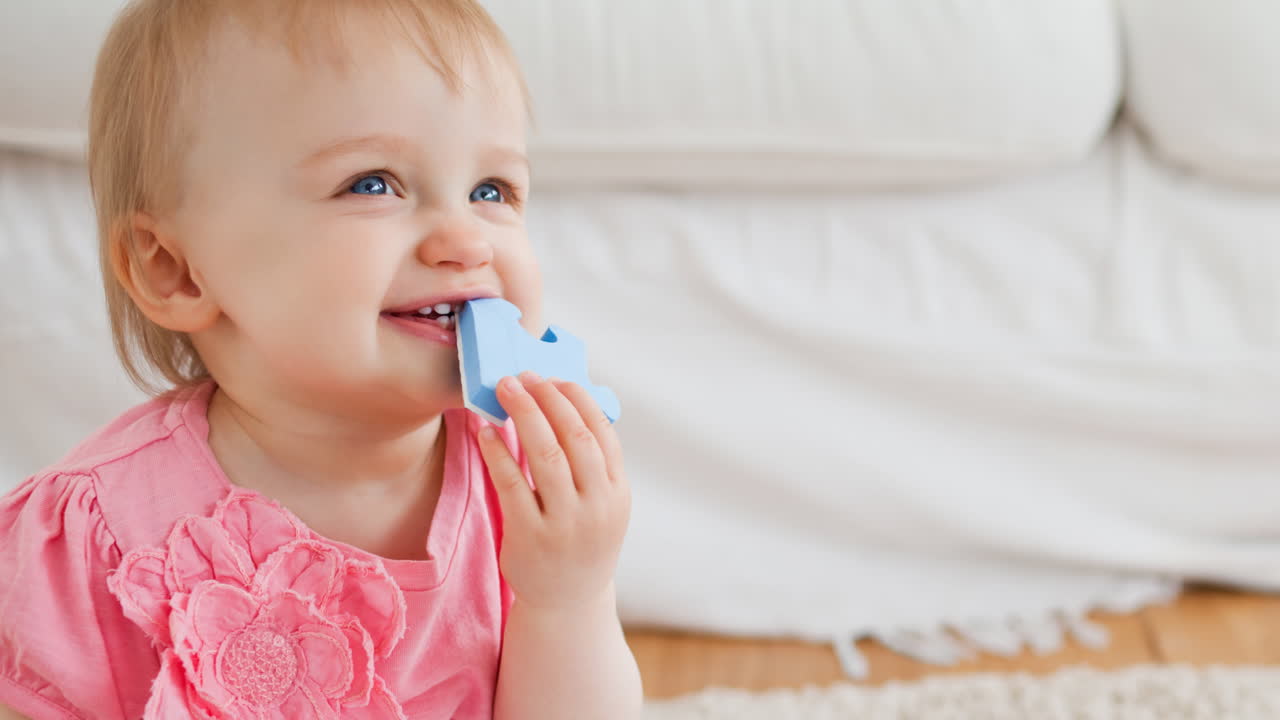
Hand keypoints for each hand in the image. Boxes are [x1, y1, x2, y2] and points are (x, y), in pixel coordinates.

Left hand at [477, 371, 630, 614]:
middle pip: (573, 438)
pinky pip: (512, 484)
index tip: (555, 379)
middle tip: (523, 376)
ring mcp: (564, 523)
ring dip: (523, 415)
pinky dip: (498, 452)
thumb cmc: (581, 538)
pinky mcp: (529, 537)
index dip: (577, 400)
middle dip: (548, 399)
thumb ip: (591, 463)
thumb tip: (563, 402)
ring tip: (505, 390)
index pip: (601, 433)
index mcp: (617, 492)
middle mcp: (596, 506)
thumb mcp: (602, 504)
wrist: (568, 600)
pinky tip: (486, 432)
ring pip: (545, 456)